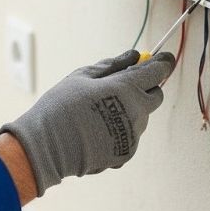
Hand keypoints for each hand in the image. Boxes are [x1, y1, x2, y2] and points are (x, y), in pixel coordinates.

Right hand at [0, 49, 174, 195]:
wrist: (46, 147)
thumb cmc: (61, 106)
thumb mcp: (83, 76)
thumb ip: (113, 65)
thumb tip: (134, 56)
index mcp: (127, 88)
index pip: (158, 71)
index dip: (162, 62)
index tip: (163, 58)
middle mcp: (136, 112)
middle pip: (155, 95)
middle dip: (145, 88)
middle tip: (123, 86)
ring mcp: (133, 135)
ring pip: (141, 117)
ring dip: (130, 110)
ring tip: (99, 113)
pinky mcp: (127, 153)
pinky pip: (130, 136)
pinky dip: (120, 130)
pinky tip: (96, 131)